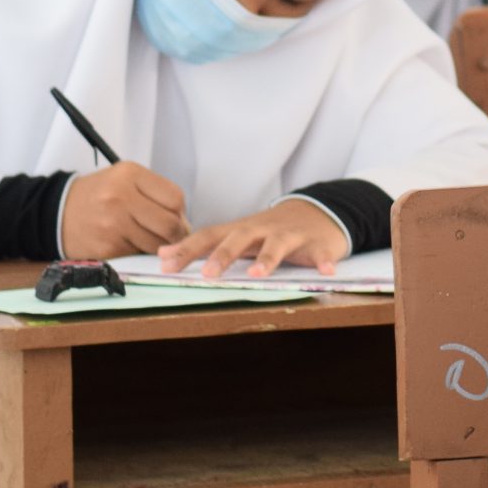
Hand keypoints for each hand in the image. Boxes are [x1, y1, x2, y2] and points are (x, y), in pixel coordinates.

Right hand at [60, 161, 189, 258]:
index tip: (177, 216)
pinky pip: (138, 254)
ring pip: (156, 243)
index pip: (175, 197)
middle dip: (177, 233)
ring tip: (150, 239)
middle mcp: (120, 198)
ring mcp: (113, 225)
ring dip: (160, 245)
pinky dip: (140, 252)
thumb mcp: (124, 178)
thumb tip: (183, 221)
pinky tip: (131, 244)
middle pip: (169, 223)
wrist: (55, 213)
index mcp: (129, 175)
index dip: (180, 211)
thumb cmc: (97, 195)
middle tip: (173, 235)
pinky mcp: (106, 248)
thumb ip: (155, 193)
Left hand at [157, 198, 349, 279]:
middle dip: (223, 255)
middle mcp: (264, 229)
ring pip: (278, 244)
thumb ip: (204, 245)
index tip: (165, 265)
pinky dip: (323, 261)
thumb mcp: (239, 234)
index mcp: (242, 230)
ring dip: (268, 258)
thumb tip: (161, 254)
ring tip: (258, 274)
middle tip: (207, 275)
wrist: (319, 212)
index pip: (210, 236)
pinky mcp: (317, 243)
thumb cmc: (271, 230)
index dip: (188, 250)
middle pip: (241, 238)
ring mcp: (291, 234)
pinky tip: (326, 272)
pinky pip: (321, 253)